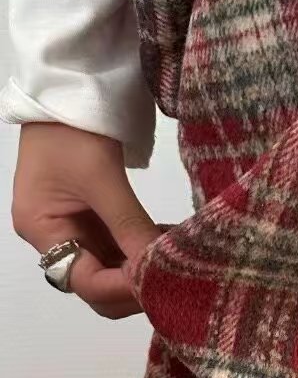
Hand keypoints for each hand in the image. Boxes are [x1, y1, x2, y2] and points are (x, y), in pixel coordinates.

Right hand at [10, 122, 165, 318]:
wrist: (69, 89)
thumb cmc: (74, 129)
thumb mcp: (103, 179)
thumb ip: (130, 226)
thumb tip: (159, 268)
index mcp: (42, 229)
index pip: (84, 281)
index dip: (122, 287)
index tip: (159, 281)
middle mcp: (53, 237)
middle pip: (95, 285)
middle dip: (133, 288)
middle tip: (172, 278)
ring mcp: (72, 229)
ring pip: (110, 271)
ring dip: (141, 271)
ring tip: (175, 259)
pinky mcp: (91, 220)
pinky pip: (118, 249)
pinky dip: (141, 251)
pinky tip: (168, 244)